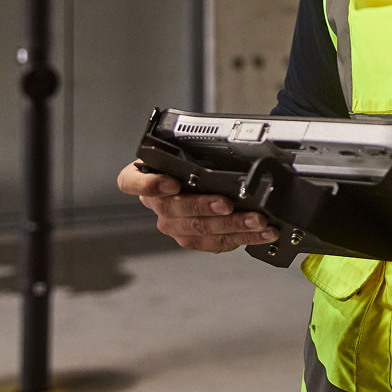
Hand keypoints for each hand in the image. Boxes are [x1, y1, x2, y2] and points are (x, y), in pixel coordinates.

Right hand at [117, 161, 278, 253]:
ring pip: (199, 230)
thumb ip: (195, 150)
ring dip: (232, 226)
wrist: (199, 179)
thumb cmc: (191, 161)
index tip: (172, 183)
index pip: (131, 183)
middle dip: (205, 207)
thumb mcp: (188, 149)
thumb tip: (226, 148)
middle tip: (227, 204)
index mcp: (146, 177)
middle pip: (175, 210)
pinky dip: (242, 237)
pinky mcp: (194, 239)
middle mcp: (158, 204)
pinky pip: (215, 242)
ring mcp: (175, 224)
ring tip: (255, 221)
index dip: (149, 185)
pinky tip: (260, 233)